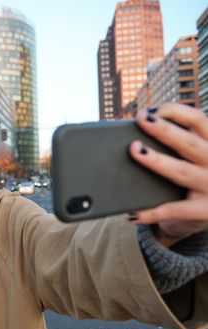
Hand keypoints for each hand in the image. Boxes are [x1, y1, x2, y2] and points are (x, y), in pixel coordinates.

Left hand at [127, 103, 207, 245]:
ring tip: (136, 151)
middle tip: (141, 120)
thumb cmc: (203, 171)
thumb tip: (143, 128)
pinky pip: (174, 210)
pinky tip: (132, 214)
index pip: (199, 120)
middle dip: (164, 130)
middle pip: (189, 143)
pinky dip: (152, 212)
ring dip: (157, 161)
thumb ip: (184, 140)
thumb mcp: (202, 152)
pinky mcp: (204, 210)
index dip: (175, 111)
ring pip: (181, 171)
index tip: (150, 110)